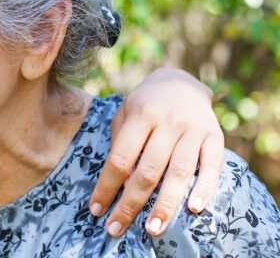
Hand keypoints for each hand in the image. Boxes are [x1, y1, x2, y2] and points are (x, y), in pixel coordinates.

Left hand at [89, 68, 223, 237]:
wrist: (180, 81)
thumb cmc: (144, 105)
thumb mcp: (124, 115)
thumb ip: (120, 145)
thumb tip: (118, 183)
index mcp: (140, 116)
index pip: (120, 158)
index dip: (107, 186)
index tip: (96, 209)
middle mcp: (167, 122)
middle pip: (148, 170)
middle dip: (131, 203)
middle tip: (117, 228)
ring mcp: (193, 129)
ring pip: (180, 172)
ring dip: (165, 204)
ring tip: (153, 228)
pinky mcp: (215, 136)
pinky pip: (212, 166)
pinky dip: (204, 188)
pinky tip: (193, 208)